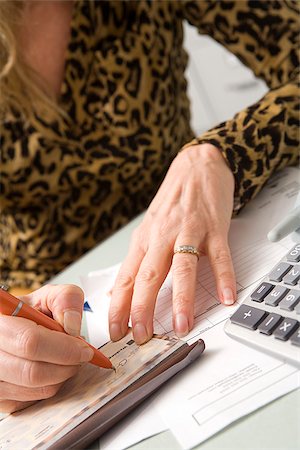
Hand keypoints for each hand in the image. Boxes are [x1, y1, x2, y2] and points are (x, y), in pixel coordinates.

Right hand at [0, 284, 93, 412]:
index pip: (30, 342)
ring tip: (67, 359)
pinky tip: (52, 368)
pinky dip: (51, 386)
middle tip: (81, 356)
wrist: (17, 326)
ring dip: (61, 376)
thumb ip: (66, 299)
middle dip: (67, 365)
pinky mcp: (0, 397)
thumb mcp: (50, 296)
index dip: (64, 349)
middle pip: (32, 372)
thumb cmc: (32, 312)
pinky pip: (33, 400)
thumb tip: (72, 327)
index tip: (84, 349)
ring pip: (35, 389)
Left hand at [109, 144, 235, 343]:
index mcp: (144, 240)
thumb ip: (137, 260)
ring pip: (182, 267)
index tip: (115, 330)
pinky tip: (225, 296)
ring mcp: (189, 231)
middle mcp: (162, 236)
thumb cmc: (172, 202)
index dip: (119, 305)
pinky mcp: (213, 228)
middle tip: (142, 335)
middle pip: (149, 275)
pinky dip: (223, 277)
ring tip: (181, 325)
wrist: (196, 166)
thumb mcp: (148, 229)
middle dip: (143, 308)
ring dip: (181, 298)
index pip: (127, 277)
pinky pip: (219, 256)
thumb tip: (118, 292)